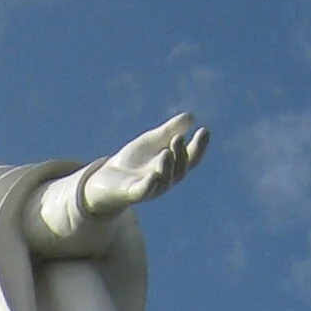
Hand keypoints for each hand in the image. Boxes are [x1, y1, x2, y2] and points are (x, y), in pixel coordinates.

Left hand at [78, 114, 209, 220]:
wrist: (107, 180)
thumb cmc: (133, 162)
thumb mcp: (152, 142)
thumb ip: (170, 130)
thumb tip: (191, 117)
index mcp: (172, 167)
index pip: (191, 158)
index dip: (199, 146)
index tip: (204, 131)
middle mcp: (165, 180)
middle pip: (179, 170)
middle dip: (180, 154)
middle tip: (177, 137)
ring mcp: (150, 189)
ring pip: (164, 181)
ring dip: (167, 167)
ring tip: (167, 152)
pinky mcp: (133, 194)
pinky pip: (144, 191)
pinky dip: (150, 184)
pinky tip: (153, 175)